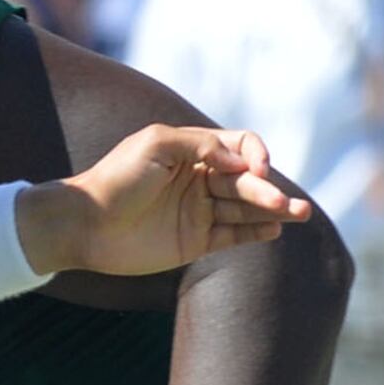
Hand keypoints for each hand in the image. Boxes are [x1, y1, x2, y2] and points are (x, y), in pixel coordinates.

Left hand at [20, 125, 311, 277]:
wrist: (85, 224)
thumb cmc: (116, 179)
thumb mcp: (156, 144)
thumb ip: (200, 144)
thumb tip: (239, 160)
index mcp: (192, 151)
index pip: (239, 146)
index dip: (254, 154)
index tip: (253, 169)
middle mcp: (200, 179)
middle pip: (247, 180)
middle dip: (270, 190)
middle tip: (290, 205)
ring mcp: (199, 211)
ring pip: (245, 208)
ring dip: (272, 210)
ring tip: (298, 214)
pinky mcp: (194, 241)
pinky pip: (232, 236)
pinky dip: (254, 232)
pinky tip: (274, 230)